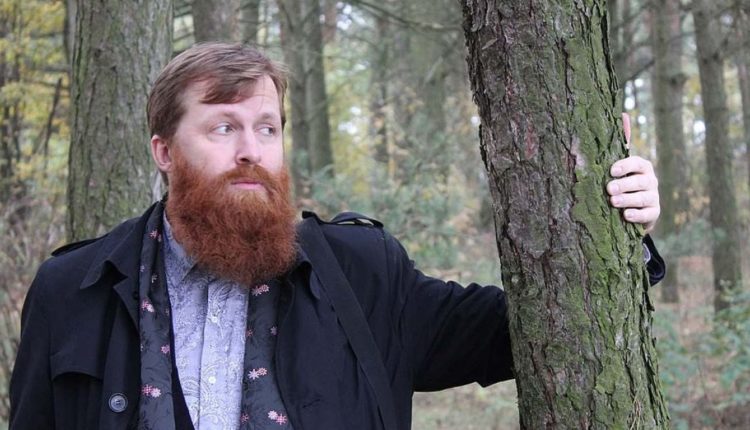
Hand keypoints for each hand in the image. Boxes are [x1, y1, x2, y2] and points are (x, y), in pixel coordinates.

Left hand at [606, 114, 659, 232]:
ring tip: (613, 202)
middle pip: (641, 181)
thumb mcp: (619, 164)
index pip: (637, 163)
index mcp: (641, 166)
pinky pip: (648, 214)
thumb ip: (621, 142)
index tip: (611, 171)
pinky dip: (638, 215)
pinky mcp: (653, 213)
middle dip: (625, 184)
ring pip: (644, 198)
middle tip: (609, 188)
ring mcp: (653, 197)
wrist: (628, 208)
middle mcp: (650, 180)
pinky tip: (626, 215)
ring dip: (628, 199)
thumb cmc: (621, 181)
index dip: (625, 166)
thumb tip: (623, 113)